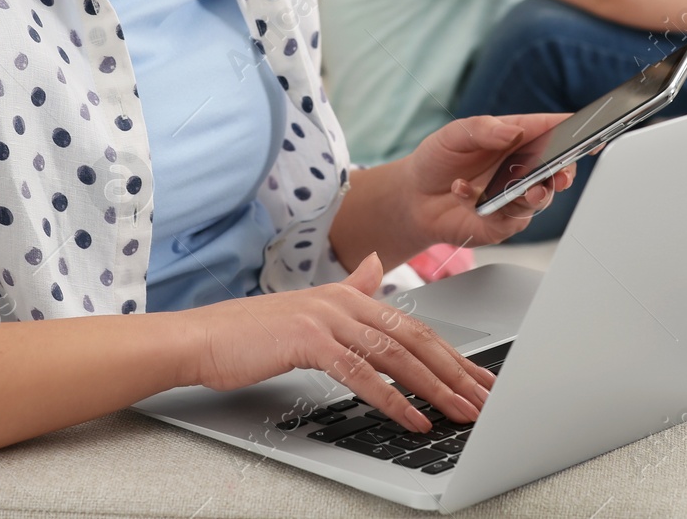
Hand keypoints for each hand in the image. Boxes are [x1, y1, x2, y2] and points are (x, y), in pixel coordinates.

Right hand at [188, 252, 496, 434]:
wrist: (202, 337)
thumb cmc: (250, 334)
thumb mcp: (306, 310)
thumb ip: (346, 291)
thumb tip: (373, 269)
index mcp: (348, 295)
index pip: (412, 326)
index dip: (450, 353)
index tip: (477, 377)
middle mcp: (343, 300)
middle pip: (414, 338)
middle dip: (455, 371)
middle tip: (485, 397)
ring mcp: (327, 318)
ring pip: (396, 356)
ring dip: (435, 388)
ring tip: (461, 411)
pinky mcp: (309, 341)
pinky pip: (362, 374)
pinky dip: (393, 399)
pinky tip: (414, 417)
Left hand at [405, 112, 579, 249]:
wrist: (413, 197)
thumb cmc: (438, 159)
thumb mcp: (455, 134)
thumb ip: (483, 129)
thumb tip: (512, 131)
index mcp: (517, 139)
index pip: (552, 132)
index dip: (576, 131)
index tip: (593, 132)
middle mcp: (522, 169)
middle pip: (557, 170)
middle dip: (565, 172)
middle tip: (561, 173)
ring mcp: (514, 198)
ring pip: (540, 199)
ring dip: (535, 194)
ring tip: (526, 189)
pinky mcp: (501, 223)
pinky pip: (507, 219)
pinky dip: (486, 205)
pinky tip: (463, 191)